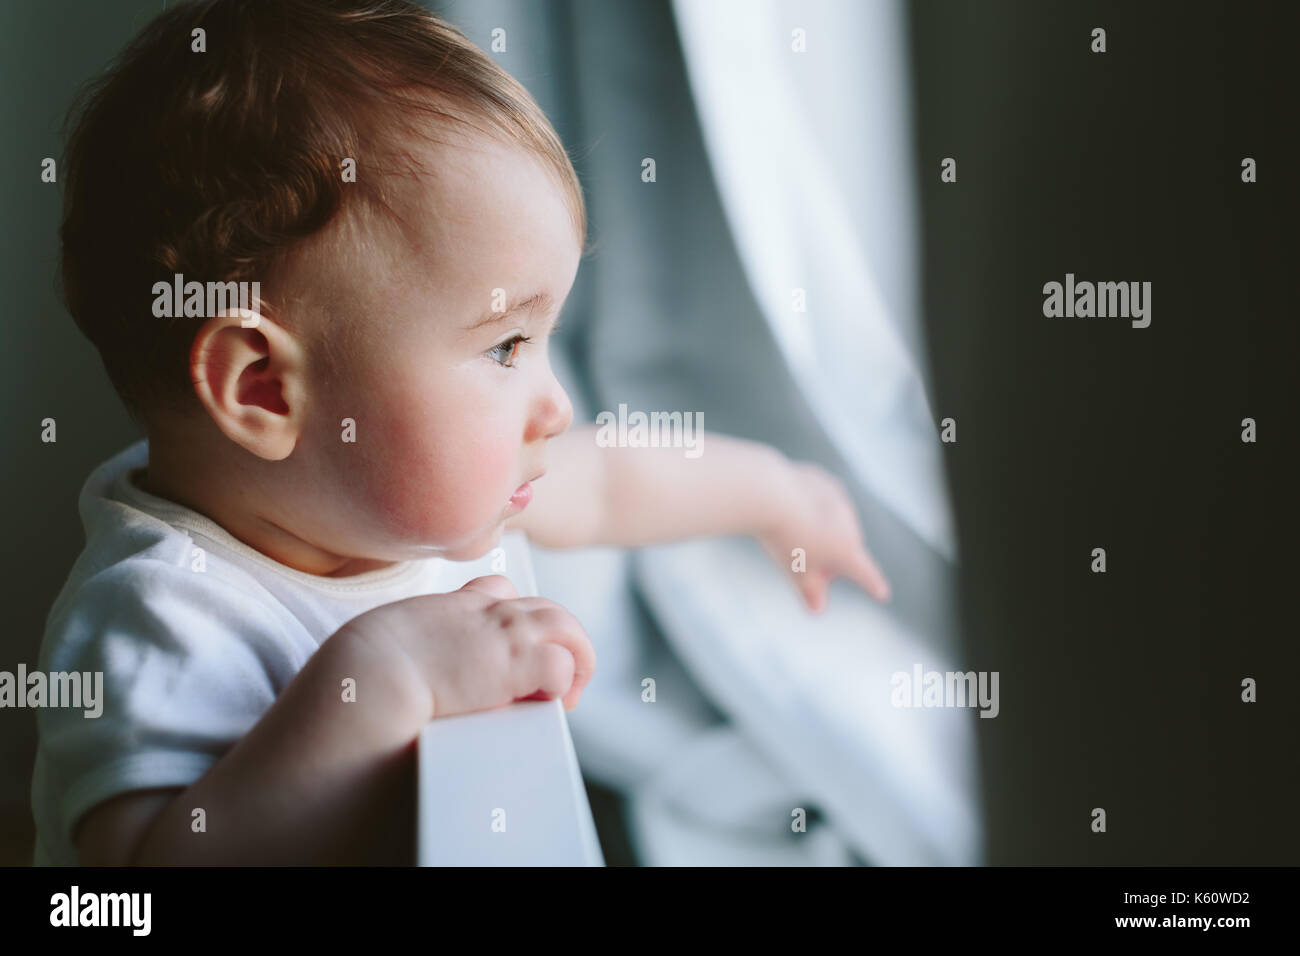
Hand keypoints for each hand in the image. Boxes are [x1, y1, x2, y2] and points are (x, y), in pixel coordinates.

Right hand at [340, 575, 595, 717]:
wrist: (367, 675)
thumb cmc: (361, 668)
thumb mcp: (382, 639)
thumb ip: (401, 644)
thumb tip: (385, 672)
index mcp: (454, 606)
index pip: (500, 591)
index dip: (515, 618)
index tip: (513, 647)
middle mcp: (486, 612)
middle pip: (544, 609)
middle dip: (560, 639)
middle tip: (558, 679)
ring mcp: (504, 634)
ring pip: (565, 627)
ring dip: (577, 657)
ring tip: (571, 693)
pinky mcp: (515, 665)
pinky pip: (561, 666)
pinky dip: (566, 683)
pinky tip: (553, 703)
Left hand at [758, 460, 890, 612]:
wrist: (770, 492)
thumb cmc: (784, 538)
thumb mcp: (795, 571)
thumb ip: (809, 592)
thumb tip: (817, 611)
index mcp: (847, 549)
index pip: (865, 573)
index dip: (873, 585)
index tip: (882, 593)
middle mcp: (850, 522)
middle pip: (844, 547)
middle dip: (830, 559)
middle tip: (805, 566)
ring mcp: (838, 498)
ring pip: (833, 521)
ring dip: (821, 531)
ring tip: (791, 532)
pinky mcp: (823, 481)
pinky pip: (820, 500)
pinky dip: (810, 508)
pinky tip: (789, 508)